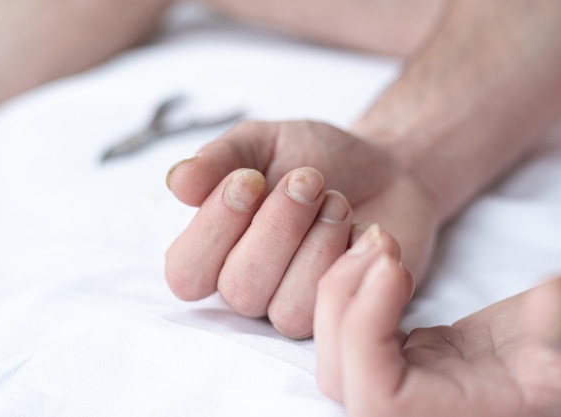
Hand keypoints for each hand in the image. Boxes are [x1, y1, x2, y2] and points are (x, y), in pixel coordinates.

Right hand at [165, 120, 439, 337]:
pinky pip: (331, 308)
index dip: (214, 228)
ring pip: (285, 308)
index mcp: (216, 249)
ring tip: (337, 201)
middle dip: (278, 226)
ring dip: (317, 243)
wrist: (383, 167)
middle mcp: (247, 285)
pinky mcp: (335, 312)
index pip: (186, 271)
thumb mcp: (264, 142)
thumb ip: (220, 159)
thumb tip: (177, 181)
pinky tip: (361, 228)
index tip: (250, 178)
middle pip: (239, 289)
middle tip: (309, 179)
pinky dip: (348, 257)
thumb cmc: (316, 156)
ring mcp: (290, 305)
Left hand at [315, 229, 560, 416]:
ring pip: (339, 355)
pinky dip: (355, 291)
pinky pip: (357, 333)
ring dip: (343, 290)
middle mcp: (426, 410)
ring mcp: (415, 382)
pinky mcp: (414, 357)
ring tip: (380, 241)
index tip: (394, 265)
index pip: (376, 398)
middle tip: (382, 241)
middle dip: (343, 301)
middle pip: (340, 377)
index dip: (365, 331)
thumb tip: (553, 305)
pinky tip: (385, 257)